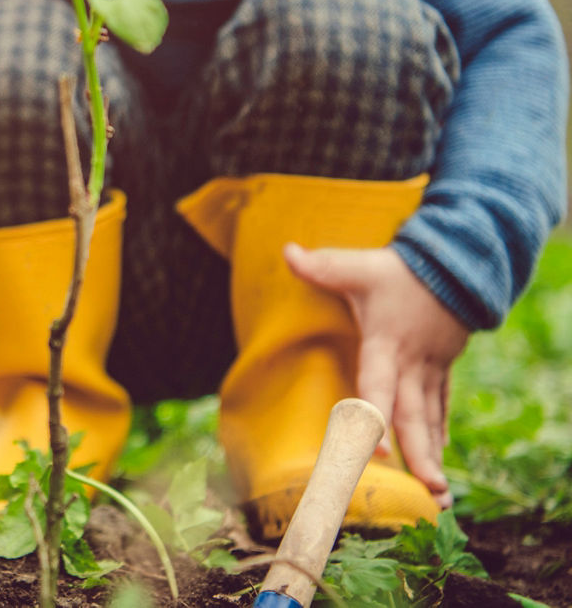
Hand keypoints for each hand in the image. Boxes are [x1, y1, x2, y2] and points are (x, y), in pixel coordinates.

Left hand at [284, 243, 467, 507]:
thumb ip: (323, 266)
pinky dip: (439, 433)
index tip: (377, 449)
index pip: (379, 383)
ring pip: (431, 418)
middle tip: (428, 490)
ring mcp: (431, 368)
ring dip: (433, 454)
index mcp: (387, 343)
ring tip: (438, 493)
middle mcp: (412, 363)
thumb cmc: (401, 270)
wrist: (458, 263)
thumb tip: (287, 251)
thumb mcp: (361, 266)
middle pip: (414, 415)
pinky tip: (437, 460)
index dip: (376, 415)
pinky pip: (440, 406)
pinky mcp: (442, 368)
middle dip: (420, 454)